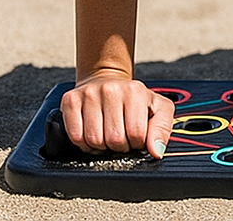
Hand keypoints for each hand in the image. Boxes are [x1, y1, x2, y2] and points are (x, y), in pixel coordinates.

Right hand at [60, 70, 174, 157]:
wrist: (107, 81)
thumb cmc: (133, 99)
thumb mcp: (157, 108)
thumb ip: (162, 129)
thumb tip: (156, 151)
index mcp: (135, 91)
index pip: (136, 134)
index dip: (136, 143)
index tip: (135, 137)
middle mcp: (111, 89)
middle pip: (114, 139)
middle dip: (119, 146)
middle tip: (120, 136)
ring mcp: (89, 94)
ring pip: (94, 141)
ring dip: (101, 146)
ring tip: (106, 134)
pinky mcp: (70, 101)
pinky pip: (75, 137)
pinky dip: (83, 143)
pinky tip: (91, 133)